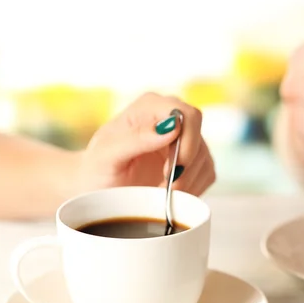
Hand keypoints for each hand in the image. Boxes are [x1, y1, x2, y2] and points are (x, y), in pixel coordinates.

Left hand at [75, 92, 215, 196]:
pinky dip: (192, 190)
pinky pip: (207, 175)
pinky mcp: (194, 161)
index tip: (170, 170)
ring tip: (159, 195)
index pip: (187, 115)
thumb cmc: (97, 170)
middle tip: (163, 189)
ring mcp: (185, 140)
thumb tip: (172, 127)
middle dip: (185, 169)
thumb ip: (135, 139)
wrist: (98, 189)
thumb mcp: (106, 156)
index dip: (187, 143)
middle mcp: (171, 119)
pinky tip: (170, 195)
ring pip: (205, 160)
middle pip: (199, 139)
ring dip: (187, 183)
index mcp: (151, 107)